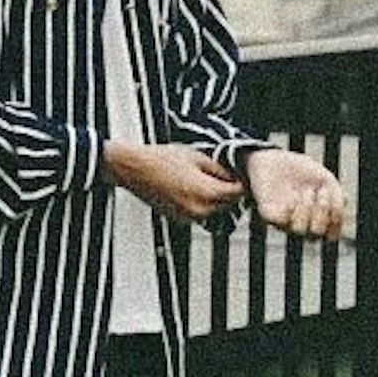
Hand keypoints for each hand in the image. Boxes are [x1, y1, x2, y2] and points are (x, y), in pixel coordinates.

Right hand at [101, 138, 243, 224]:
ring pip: (216, 211)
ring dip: (216, 200)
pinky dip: (202, 205)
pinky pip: (200, 214)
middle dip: (229, 192)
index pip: (238, 193)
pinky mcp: (180, 220)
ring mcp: (190, 217)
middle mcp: (201, 210)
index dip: (241, 183)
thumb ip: (220, 169)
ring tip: (204, 181)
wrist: (135, 169)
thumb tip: (234, 176)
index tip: (240, 176)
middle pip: (228, 205)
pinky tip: (191, 189)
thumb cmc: (162, 159)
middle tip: (223, 176)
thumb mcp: (197, 156)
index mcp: (208, 192)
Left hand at [239, 146, 349, 239]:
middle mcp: (302, 226)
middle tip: (319, 190)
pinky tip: (291, 195)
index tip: (331, 193)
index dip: (336, 217)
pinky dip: (290, 207)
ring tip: (305, 191)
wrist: (276, 159)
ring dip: (306, 209)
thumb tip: (343, 207)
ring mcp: (285, 222)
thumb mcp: (327, 180)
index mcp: (318, 222)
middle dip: (322, 210)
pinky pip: (282, 220)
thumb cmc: (304, 172)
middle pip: (317, 234)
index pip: (332, 235)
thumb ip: (338, 197)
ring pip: (299, 230)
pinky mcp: (269, 216)